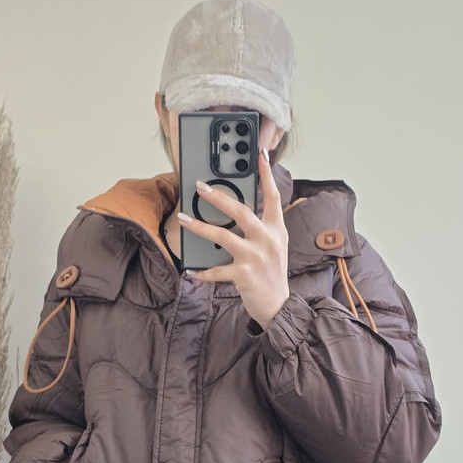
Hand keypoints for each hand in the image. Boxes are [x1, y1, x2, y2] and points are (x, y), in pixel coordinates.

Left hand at [177, 148, 289, 329]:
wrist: (279, 307)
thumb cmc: (272, 275)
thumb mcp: (273, 246)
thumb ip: (260, 228)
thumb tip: (233, 211)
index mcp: (276, 230)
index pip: (273, 196)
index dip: (266, 175)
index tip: (260, 155)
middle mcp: (267, 240)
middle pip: (241, 211)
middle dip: (218, 197)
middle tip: (200, 187)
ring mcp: (255, 257)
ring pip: (222, 236)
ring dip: (199, 227)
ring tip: (183, 219)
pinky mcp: (243, 275)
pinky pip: (216, 270)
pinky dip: (201, 272)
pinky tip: (190, 270)